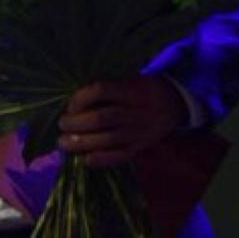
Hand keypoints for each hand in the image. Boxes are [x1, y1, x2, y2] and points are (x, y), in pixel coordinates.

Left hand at [57, 76, 186, 167]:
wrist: (177, 104)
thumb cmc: (146, 87)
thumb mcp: (131, 78)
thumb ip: (108, 87)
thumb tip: (75, 99)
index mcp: (131, 90)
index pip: (101, 91)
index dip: (81, 98)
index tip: (70, 104)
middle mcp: (135, 111)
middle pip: (101, 118)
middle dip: (76, 123)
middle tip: (61, 125)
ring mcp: (139, 131)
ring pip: (108, 139)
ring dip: (82, 143)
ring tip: (64, 143)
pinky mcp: (141, 146)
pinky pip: (120, 155)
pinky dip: (102, 159)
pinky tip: (85, 159)